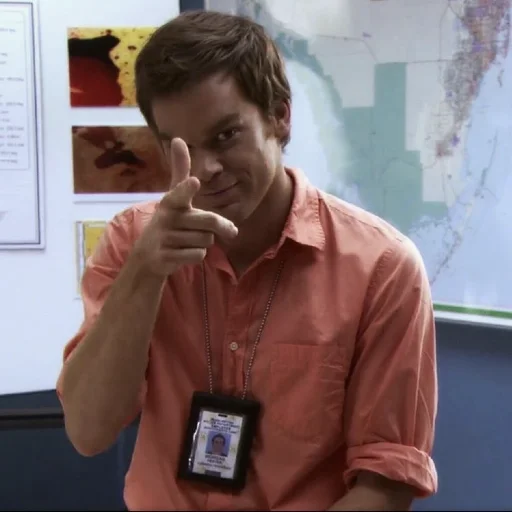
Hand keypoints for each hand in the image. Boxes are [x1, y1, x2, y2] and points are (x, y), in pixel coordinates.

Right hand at [132, 138, 237, 276]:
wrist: (146, 258)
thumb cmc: (168, 222)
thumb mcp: (173, 196)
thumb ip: (180, 170)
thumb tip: (177, 138)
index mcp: (170, 201)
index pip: (180, 193)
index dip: (187, 188)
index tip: (194, 182)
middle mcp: (166, 218)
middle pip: (209, 222)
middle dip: (220, 227)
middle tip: (223, 230)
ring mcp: (163, 239)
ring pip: (206, 241)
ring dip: (203, 243)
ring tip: (186, 241)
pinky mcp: (164, 257)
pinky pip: (198, 255)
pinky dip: (196, 256)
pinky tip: (182, 253)